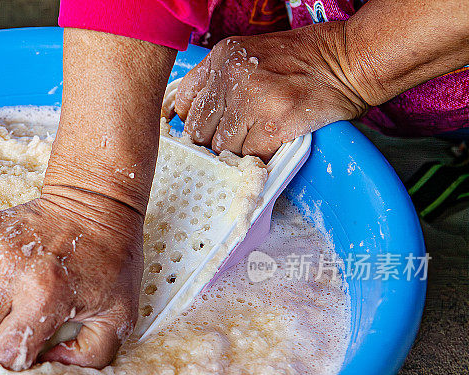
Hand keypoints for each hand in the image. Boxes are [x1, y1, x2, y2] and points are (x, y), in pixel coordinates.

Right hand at [0, 189, 143, 370]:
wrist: (95, 203)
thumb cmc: (110, 261)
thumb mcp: (119, 315)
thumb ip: (91, 355)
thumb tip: (49, 363)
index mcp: (45, 296)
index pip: (2, 353)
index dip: (13, 361)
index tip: (27, 353)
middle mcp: (12, 272)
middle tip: (11, 332)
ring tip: (14, 296)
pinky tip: (5, 276)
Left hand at [171, 22, 367, 160]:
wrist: (351, 58)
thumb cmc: (306, 59)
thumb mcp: (252, 55)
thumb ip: (222, 81)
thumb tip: (197, 120)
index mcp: (222, 57)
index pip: (184, 103)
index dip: (192, 123)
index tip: (203, 132)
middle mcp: (231, 76)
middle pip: (199, 130)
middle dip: (213, 142)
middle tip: (232, 142)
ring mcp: (252, 100)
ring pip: (222, 148)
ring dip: (237, 153)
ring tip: (255, 142)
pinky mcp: (275, 123)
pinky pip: (250, 156)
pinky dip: (259, 158)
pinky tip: (270, 146)